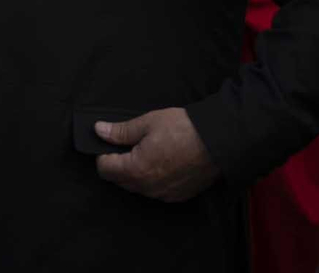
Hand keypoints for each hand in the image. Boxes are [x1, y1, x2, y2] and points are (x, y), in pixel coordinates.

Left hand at [94, 107, 218, 201]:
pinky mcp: (177, 196)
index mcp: (136, 169)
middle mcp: (148, 187)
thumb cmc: (183, 129)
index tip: (107, 143)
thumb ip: (120, 131)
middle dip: (117, 164)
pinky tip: (160, 163)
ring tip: (144, 152)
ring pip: (137, 187)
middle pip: (119, 180)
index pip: (105, 169)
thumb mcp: (147, 123)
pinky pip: (155, 191)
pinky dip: (151, 180)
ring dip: (134, 173)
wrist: (218, 142)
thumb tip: (99, 130)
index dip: (102, 154)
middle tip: (126, 145)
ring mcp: (163, 194)